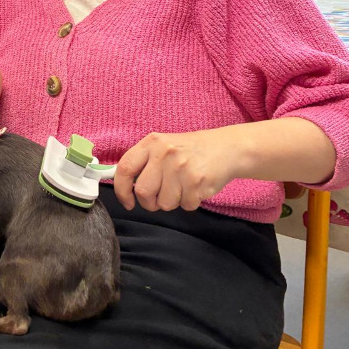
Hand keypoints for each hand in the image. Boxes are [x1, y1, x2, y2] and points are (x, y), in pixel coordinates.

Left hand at [114, 129, 237, 212]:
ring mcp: (181, 167)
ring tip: (183, 187)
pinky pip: (185, 205)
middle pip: (143, 192)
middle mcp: (164, 153)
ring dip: (173, 202)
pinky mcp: (197, 181)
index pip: (125, 168)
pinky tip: (195, 187)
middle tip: (161, 197)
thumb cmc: (190, 151)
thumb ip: (143, 163)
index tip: (127, 201)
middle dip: (150, 202)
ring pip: (164, 203)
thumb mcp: (163, 146)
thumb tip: (124, 187)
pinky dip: (190, 202)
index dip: (121, 190)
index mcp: (152, 142)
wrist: (226, 148)